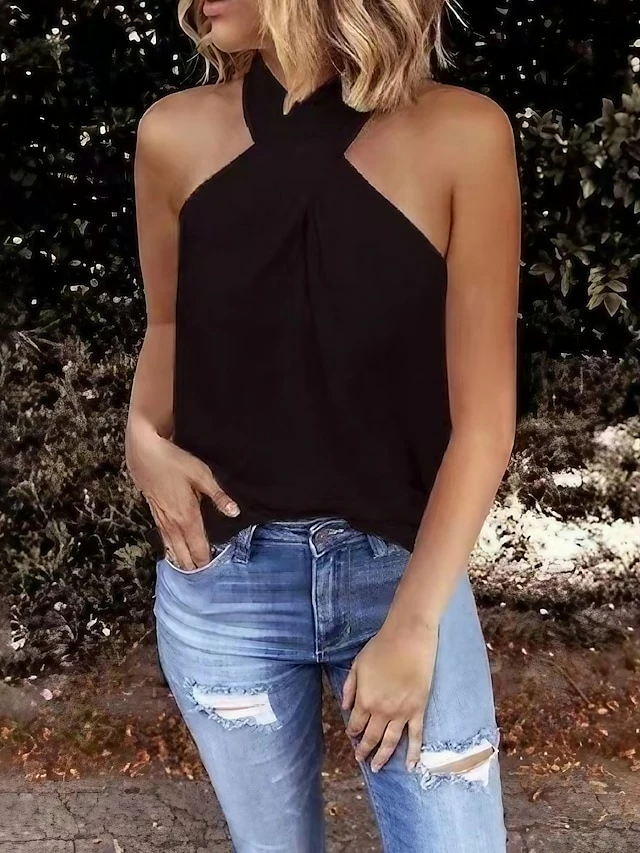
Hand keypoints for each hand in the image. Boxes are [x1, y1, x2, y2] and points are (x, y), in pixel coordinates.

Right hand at [125, 425, 239, 569]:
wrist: (144, 453)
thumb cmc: (175, 462)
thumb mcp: (202, 475)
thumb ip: (218, 496)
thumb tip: (235, 512)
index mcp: (187, 517)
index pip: (198, 548)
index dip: (206, 561)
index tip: (215, 572)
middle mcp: (173, 524)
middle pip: (184, 555)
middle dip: (194, 566)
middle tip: (205, 578)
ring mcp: (162, 521)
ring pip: (172, 550)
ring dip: (181, 562)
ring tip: (191, 573)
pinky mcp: (155, 515)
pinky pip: (164, 540)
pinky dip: (171, 551)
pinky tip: (173, 555)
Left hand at [342, 616, 437, 772]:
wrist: (408, 639)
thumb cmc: (381, 647)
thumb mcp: (358, 664)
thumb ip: (350, 687)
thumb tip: (346, 706)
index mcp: (365, 700)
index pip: (356, 724)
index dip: (353, 732)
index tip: (352, 735)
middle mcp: (382, 712)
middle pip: (371, 737)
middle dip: (364, 750)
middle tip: (360, 758)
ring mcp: (401, 713)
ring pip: (390, 742)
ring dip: (383, 757)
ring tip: (377, 768)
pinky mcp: (418, 710)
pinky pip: (416, 737)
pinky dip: (413, 753)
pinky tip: (410, 766)